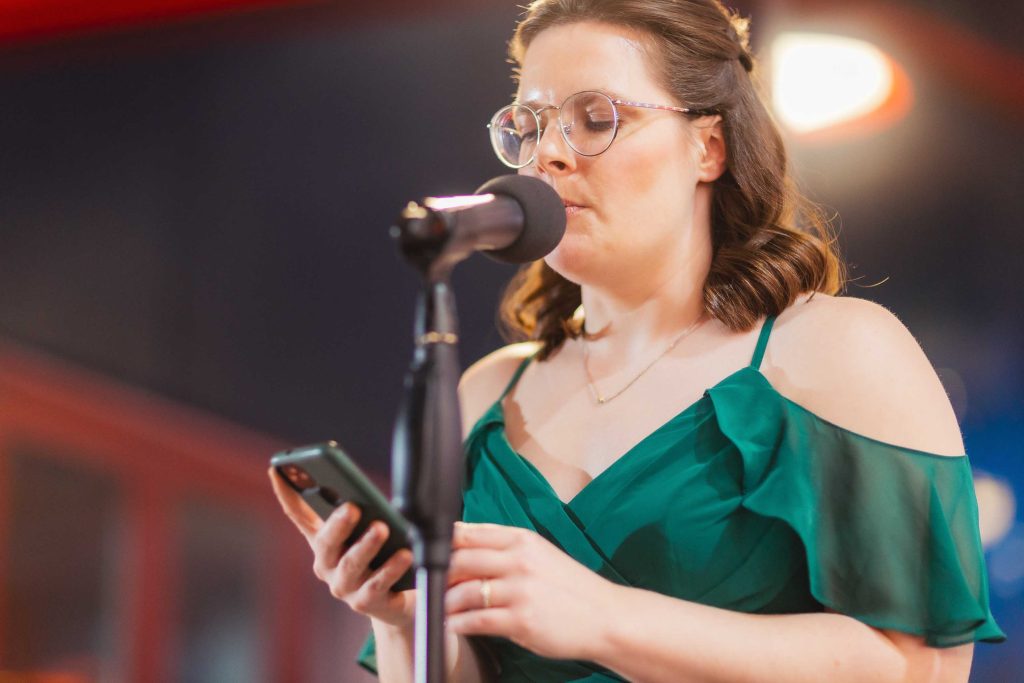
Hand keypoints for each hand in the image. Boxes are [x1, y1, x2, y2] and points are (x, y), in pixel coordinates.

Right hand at [268, 468, 415, 627]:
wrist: (394, 599)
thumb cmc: (379, 555)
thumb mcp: (366, 530)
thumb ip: (361, 513)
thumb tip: (362, 494)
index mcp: (323, 541)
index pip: (298, 514)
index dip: (285, 493)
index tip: (276, 468)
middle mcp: (327, 565)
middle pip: (326, 542)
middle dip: (337, 524)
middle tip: (352, 507)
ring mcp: (344, 586)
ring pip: (352, 564)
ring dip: (366, 545)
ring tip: (382, 528)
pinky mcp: (365, 603)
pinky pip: (377, 585)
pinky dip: (390, 568)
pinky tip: (405, 554)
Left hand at [445, 522, 617, 660]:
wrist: (605, 616)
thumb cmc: (571, 587)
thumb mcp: (540, 554)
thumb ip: (504, 546)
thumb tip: (462, 539)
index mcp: (522, 539)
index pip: (468, 533)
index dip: (443, 544)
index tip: (433, 555)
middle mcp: (519, 560)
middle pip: (460, 560)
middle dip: (439, 574)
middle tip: (431, 584)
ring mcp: (520, 591)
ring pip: (463, 592)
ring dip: (445, 602)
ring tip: (442, 608)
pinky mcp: (521, 620)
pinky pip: (476, 620)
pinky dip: (458, 623)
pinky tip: (454, 625)